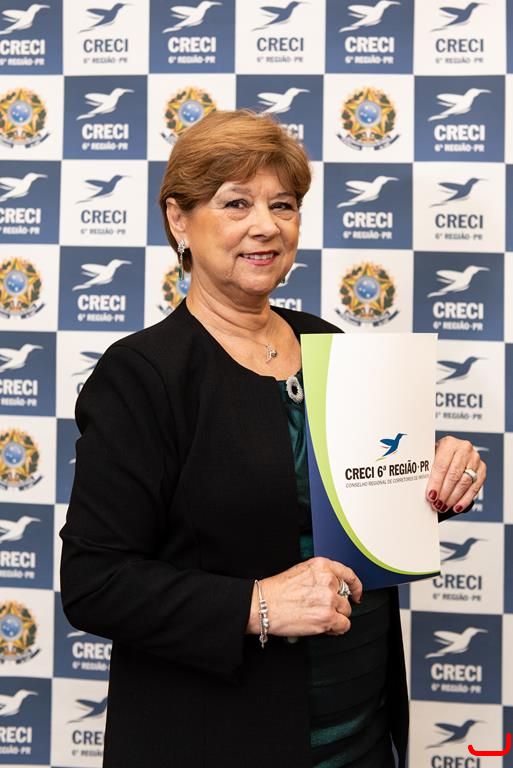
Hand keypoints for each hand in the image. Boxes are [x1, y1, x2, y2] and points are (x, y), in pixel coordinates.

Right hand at [247, 557, 362, 637]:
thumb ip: (320, 576)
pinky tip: (324, 627)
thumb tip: (334, 588)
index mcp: (321, 566)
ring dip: (336, 617)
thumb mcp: (301, 571)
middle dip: (338, 605)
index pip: (348, 574)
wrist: (263, 605)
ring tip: (319, 618)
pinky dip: (336, 629)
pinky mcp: (327, 617)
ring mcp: (329, 599)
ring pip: (346, 612)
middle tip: (324, 610)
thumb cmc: (277, 591)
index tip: (356, 593)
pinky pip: (344, 626)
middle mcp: (328, 580)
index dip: (355, 586)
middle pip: (345, 596)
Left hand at [426, 435, 485, 513]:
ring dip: (453, 498)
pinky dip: (465, 499)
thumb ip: (429, 469)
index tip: (431, 495)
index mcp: (449, 443)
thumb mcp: (431, 456)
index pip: (441, 466)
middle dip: (444, 493)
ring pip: (465, 483)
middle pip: (454, 476)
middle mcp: (464, 449)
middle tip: (437, 504)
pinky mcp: (482, 469)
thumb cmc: (439, 454)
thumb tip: (424, 487)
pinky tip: (457, 506)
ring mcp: (475, 458)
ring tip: (444, 506)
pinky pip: (475, 487)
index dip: (436, 483)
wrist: (452, 449)